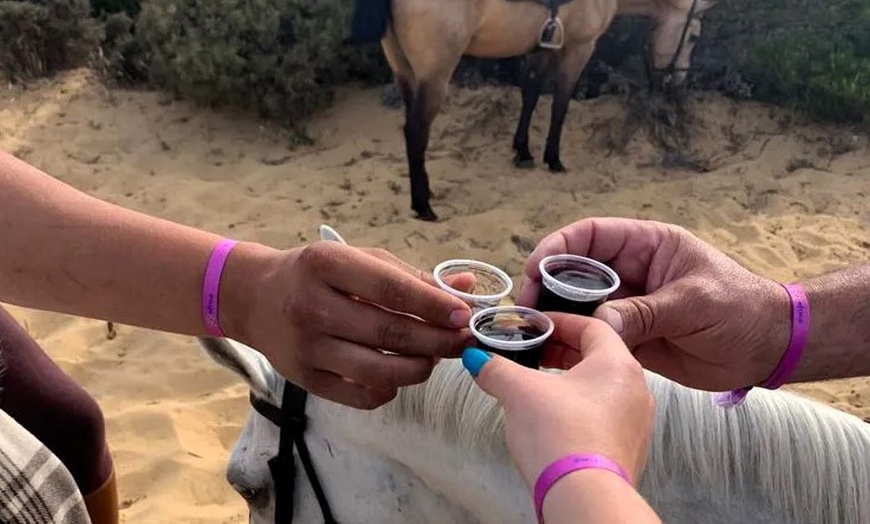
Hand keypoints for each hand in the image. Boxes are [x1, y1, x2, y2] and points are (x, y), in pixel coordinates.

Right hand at [223, 241, 474, 408]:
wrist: (255, 298)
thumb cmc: (317, 274)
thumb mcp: (358, 260)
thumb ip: (411, 276)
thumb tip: (467, 289)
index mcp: (327, 264)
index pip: (392, 290)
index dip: (434, 306)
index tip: (464, 315)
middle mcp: (312, 306)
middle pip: (390, 333)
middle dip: (438, 341)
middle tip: (464, 342)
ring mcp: (306, 347)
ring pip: (379, 370)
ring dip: (419, 368)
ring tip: (434, 357)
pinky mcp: (304, 380)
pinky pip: (361, 396)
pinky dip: (390, 390)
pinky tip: (399, 375)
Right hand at [461, 313, 653, 489]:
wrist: (583, 498)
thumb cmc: (561, 436)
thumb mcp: (519, 392)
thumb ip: (497, 368)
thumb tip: (479, 359)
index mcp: (618, 364)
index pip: (592, 325)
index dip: (560, 321)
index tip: (536, 324)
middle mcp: (635, 390)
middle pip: (597, 356)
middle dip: (561, 352)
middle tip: (532, 352)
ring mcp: (634, 423)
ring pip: (600, 388)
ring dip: (569, 381)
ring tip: (537, 386)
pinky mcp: (626, 450)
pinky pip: (603, 417)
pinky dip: (578, 409)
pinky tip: (552, 419)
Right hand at [516, 217, 789, 390]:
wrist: (767, 349)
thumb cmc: (741, 310)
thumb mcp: (694, 303)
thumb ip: (645, 312)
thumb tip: (599, 322)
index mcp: (646, 246)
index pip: (590, 236)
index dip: (557, 247)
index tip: (533, 269)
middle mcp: (629, 272)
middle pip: (573, 271)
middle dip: (545, 286)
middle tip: (525, 311)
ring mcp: (626, 304)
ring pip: (577, 305)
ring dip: (554, 317)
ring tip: (531, 335)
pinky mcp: (628, 336)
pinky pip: (590, 335)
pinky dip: (570, 343)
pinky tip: (551, 355)